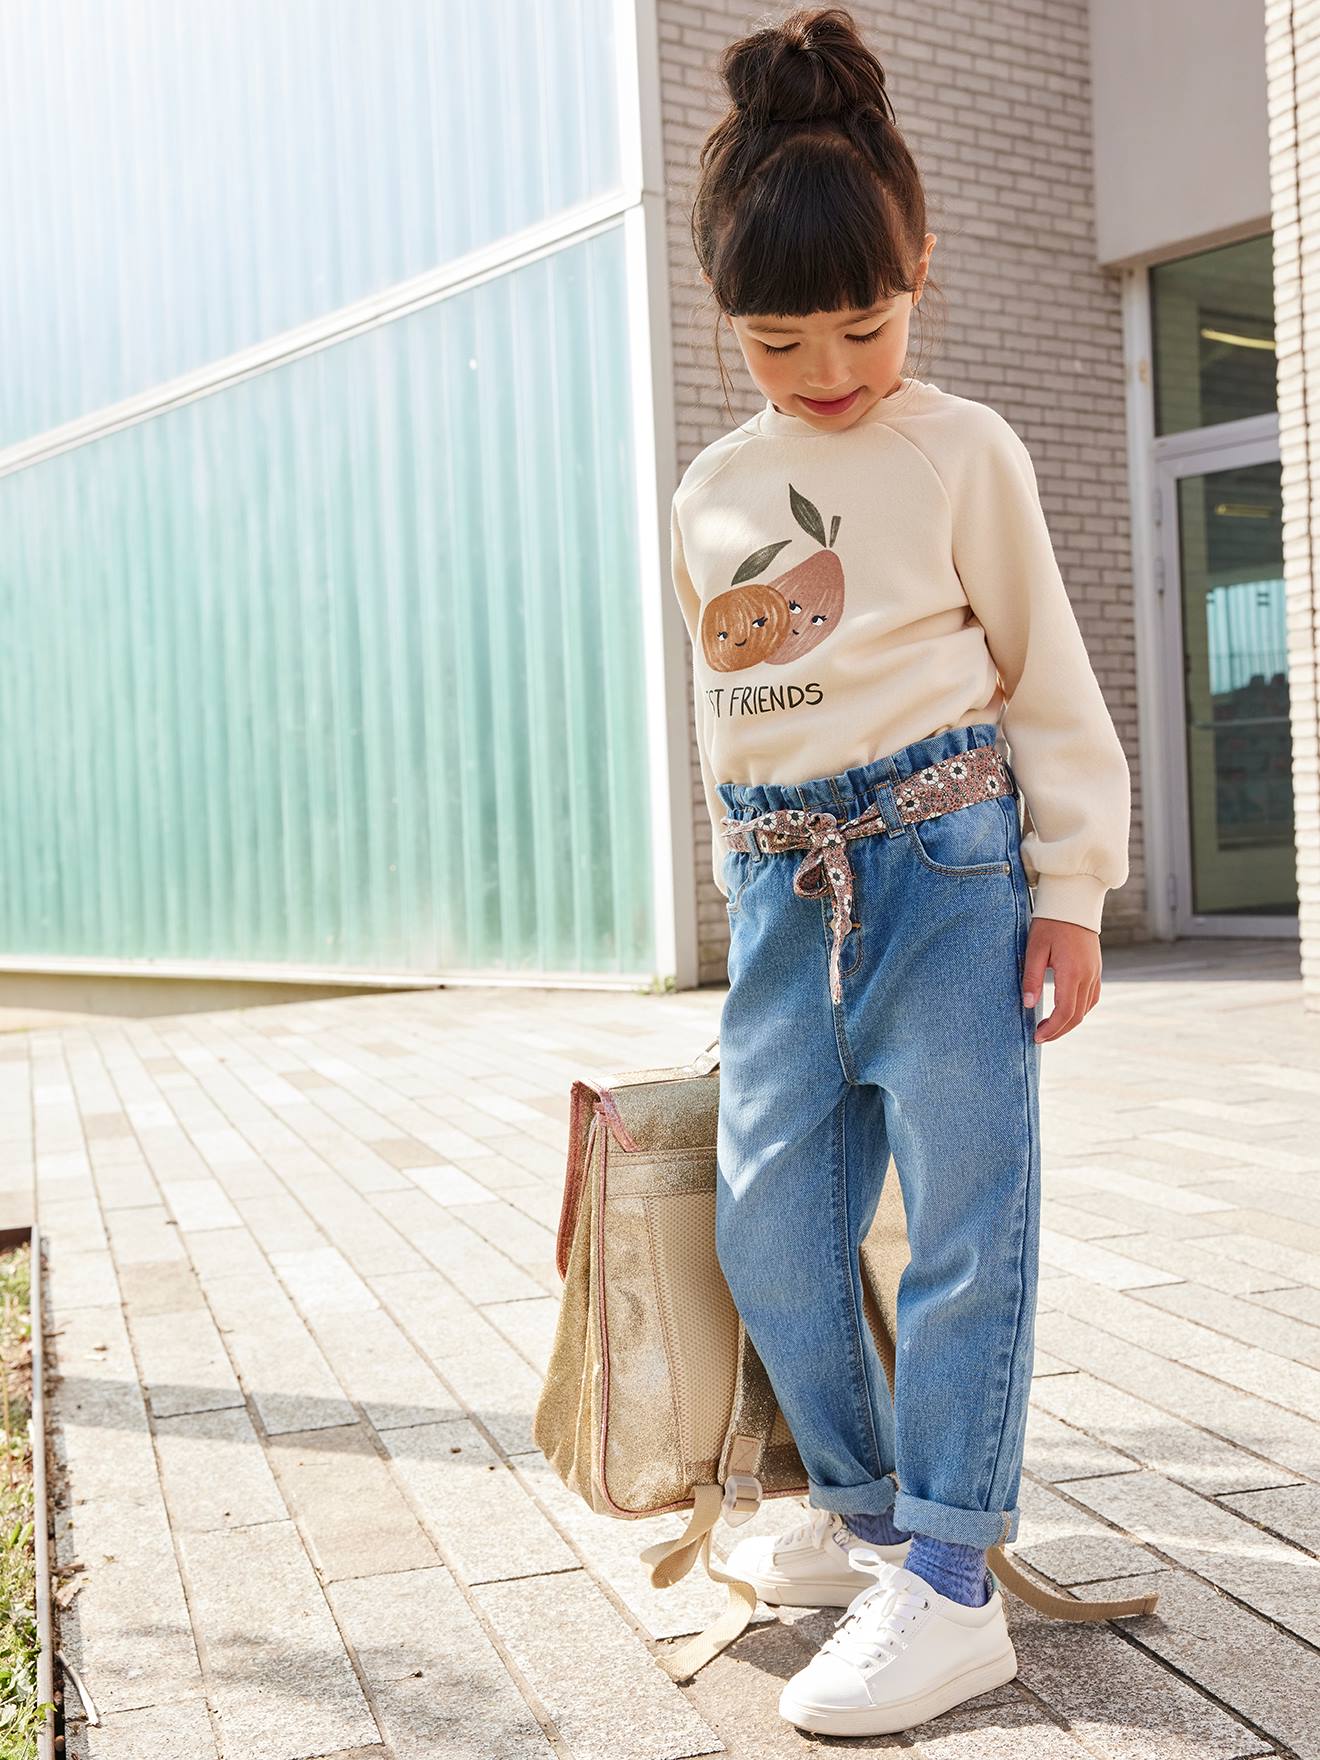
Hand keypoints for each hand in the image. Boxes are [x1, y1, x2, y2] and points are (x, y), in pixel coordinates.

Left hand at [1021, 916, 1100, 1042]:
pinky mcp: (1096, 969)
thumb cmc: (1050, 924)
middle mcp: (1088, 976)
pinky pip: (1091, 998)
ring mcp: (1095, 973)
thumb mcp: (1034, 949)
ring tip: (1049, 1028)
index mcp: (1072, 972)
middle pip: (1077, 1016)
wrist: (1074, 903)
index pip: (1064, 1012)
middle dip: (1058, 1031)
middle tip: (1040, 1037)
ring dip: (1069, 1023)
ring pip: (1086, 1009)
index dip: (1051, 1029)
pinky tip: (1065, 1012)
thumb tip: (1027, 1005)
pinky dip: (1079, 1010)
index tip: (1036, 1037)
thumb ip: (1031, 977)